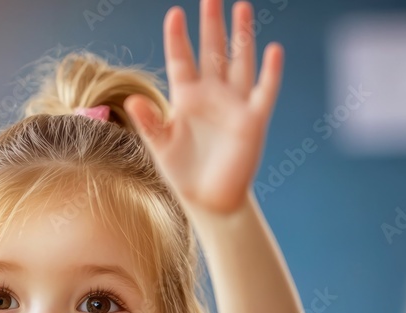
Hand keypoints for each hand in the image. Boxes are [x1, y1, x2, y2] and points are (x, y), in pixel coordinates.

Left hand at [124, 0, 283, 214]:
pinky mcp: (253, 121)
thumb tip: (133, 100)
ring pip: (239, 62)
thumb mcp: (161, 147)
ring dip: (242, 36)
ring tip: (242, 7)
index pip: (181, 60)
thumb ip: (150, 123)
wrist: (209, 200)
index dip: (178, 38)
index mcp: (186, 98)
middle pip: (213, 51)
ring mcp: (234, 105)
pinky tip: (273, 50)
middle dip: (212, 24)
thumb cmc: (183, 172)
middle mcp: (212, 95)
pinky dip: (270, 72)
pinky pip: (264, 92)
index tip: (174, 14)